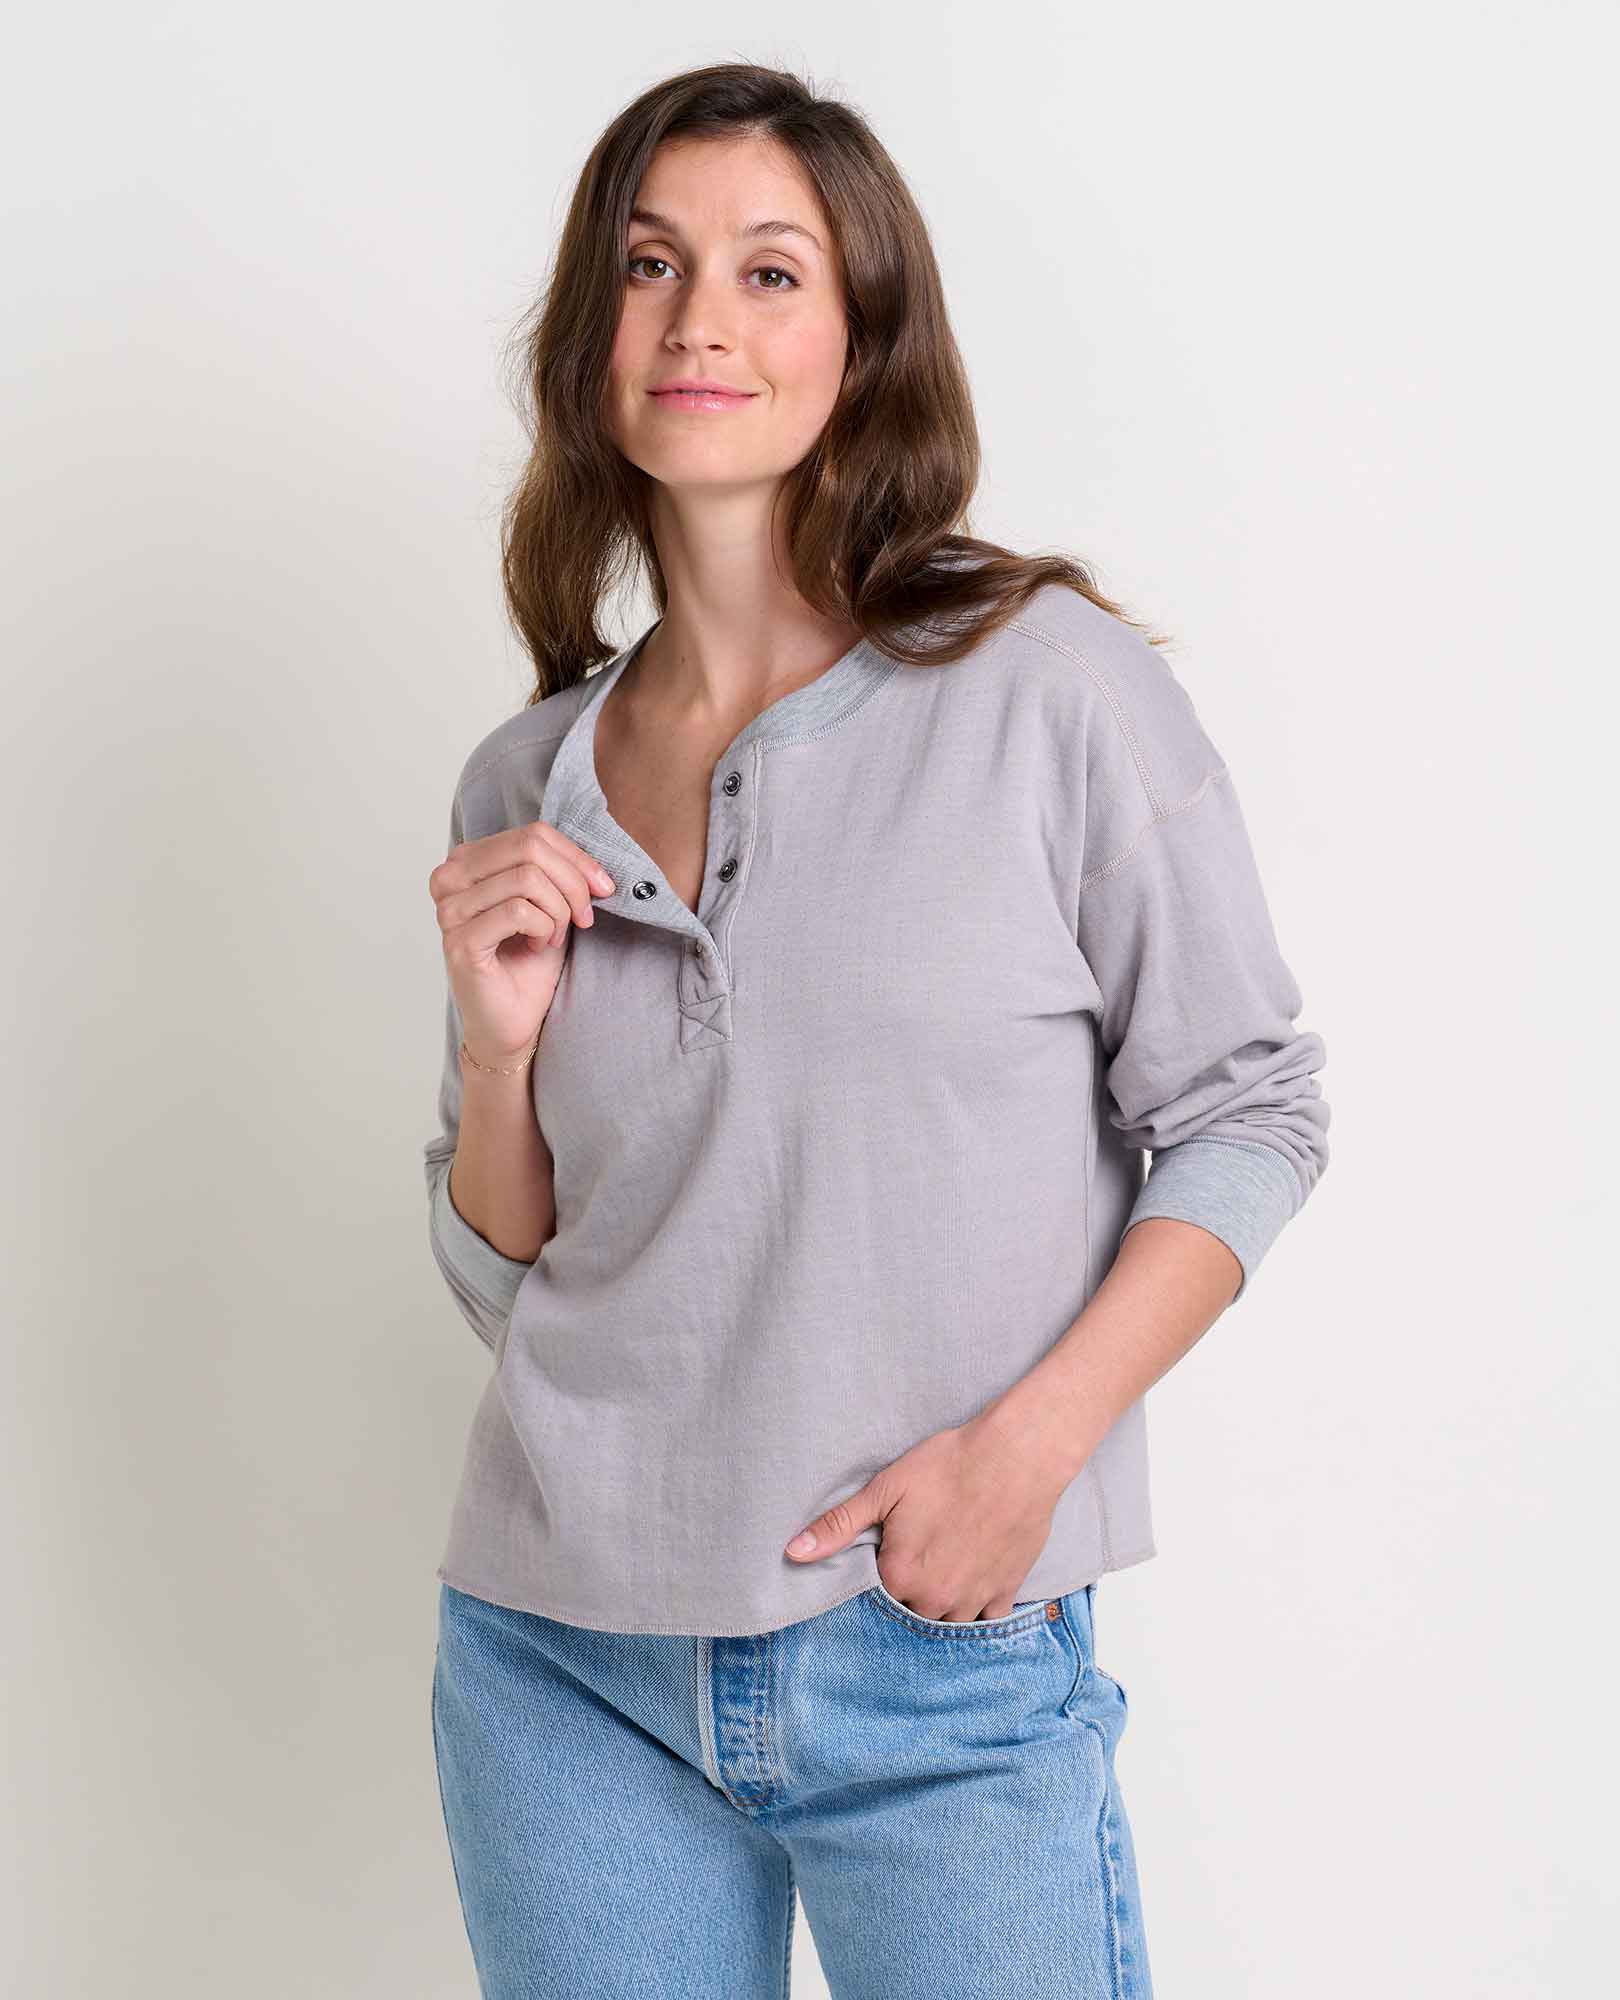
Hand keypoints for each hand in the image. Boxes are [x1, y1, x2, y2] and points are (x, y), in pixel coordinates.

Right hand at [429, 818, 615, 1064]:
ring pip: (527, 879)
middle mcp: (449, 878)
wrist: (514, 1020)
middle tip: (584, 917)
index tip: (603, 887)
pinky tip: (537, 947)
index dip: (577, 857)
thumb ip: (559, 871)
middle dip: (572, 883)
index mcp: (468, 860)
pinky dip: (542, 929)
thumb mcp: (550, 903)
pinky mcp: (460, 941)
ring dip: (557, 911)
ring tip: (553, 936)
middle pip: (529, 849)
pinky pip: (518, 912)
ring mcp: (450, 910)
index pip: (532, 833)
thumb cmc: (529, 961)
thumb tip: (596, 860)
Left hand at [782, 1410, 1066, 1621]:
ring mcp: (973, 1600)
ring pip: (946, 1620)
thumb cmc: (948, 1466)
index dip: (879, 1574)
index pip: (874, 1596)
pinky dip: (977, 1609)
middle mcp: (935, 1599)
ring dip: (940, 1604)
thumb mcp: (885, 1489)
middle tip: (918, 1555)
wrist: (1015, 1457)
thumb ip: (839, 1526)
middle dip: (909, 1592)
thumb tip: (793, 1552)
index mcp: (900, 1576)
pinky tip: (972, 1584)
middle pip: (910, 1612)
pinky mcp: (1005, 1591)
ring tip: (942, 1568)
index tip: (887, 1553)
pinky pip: (985, 1621)